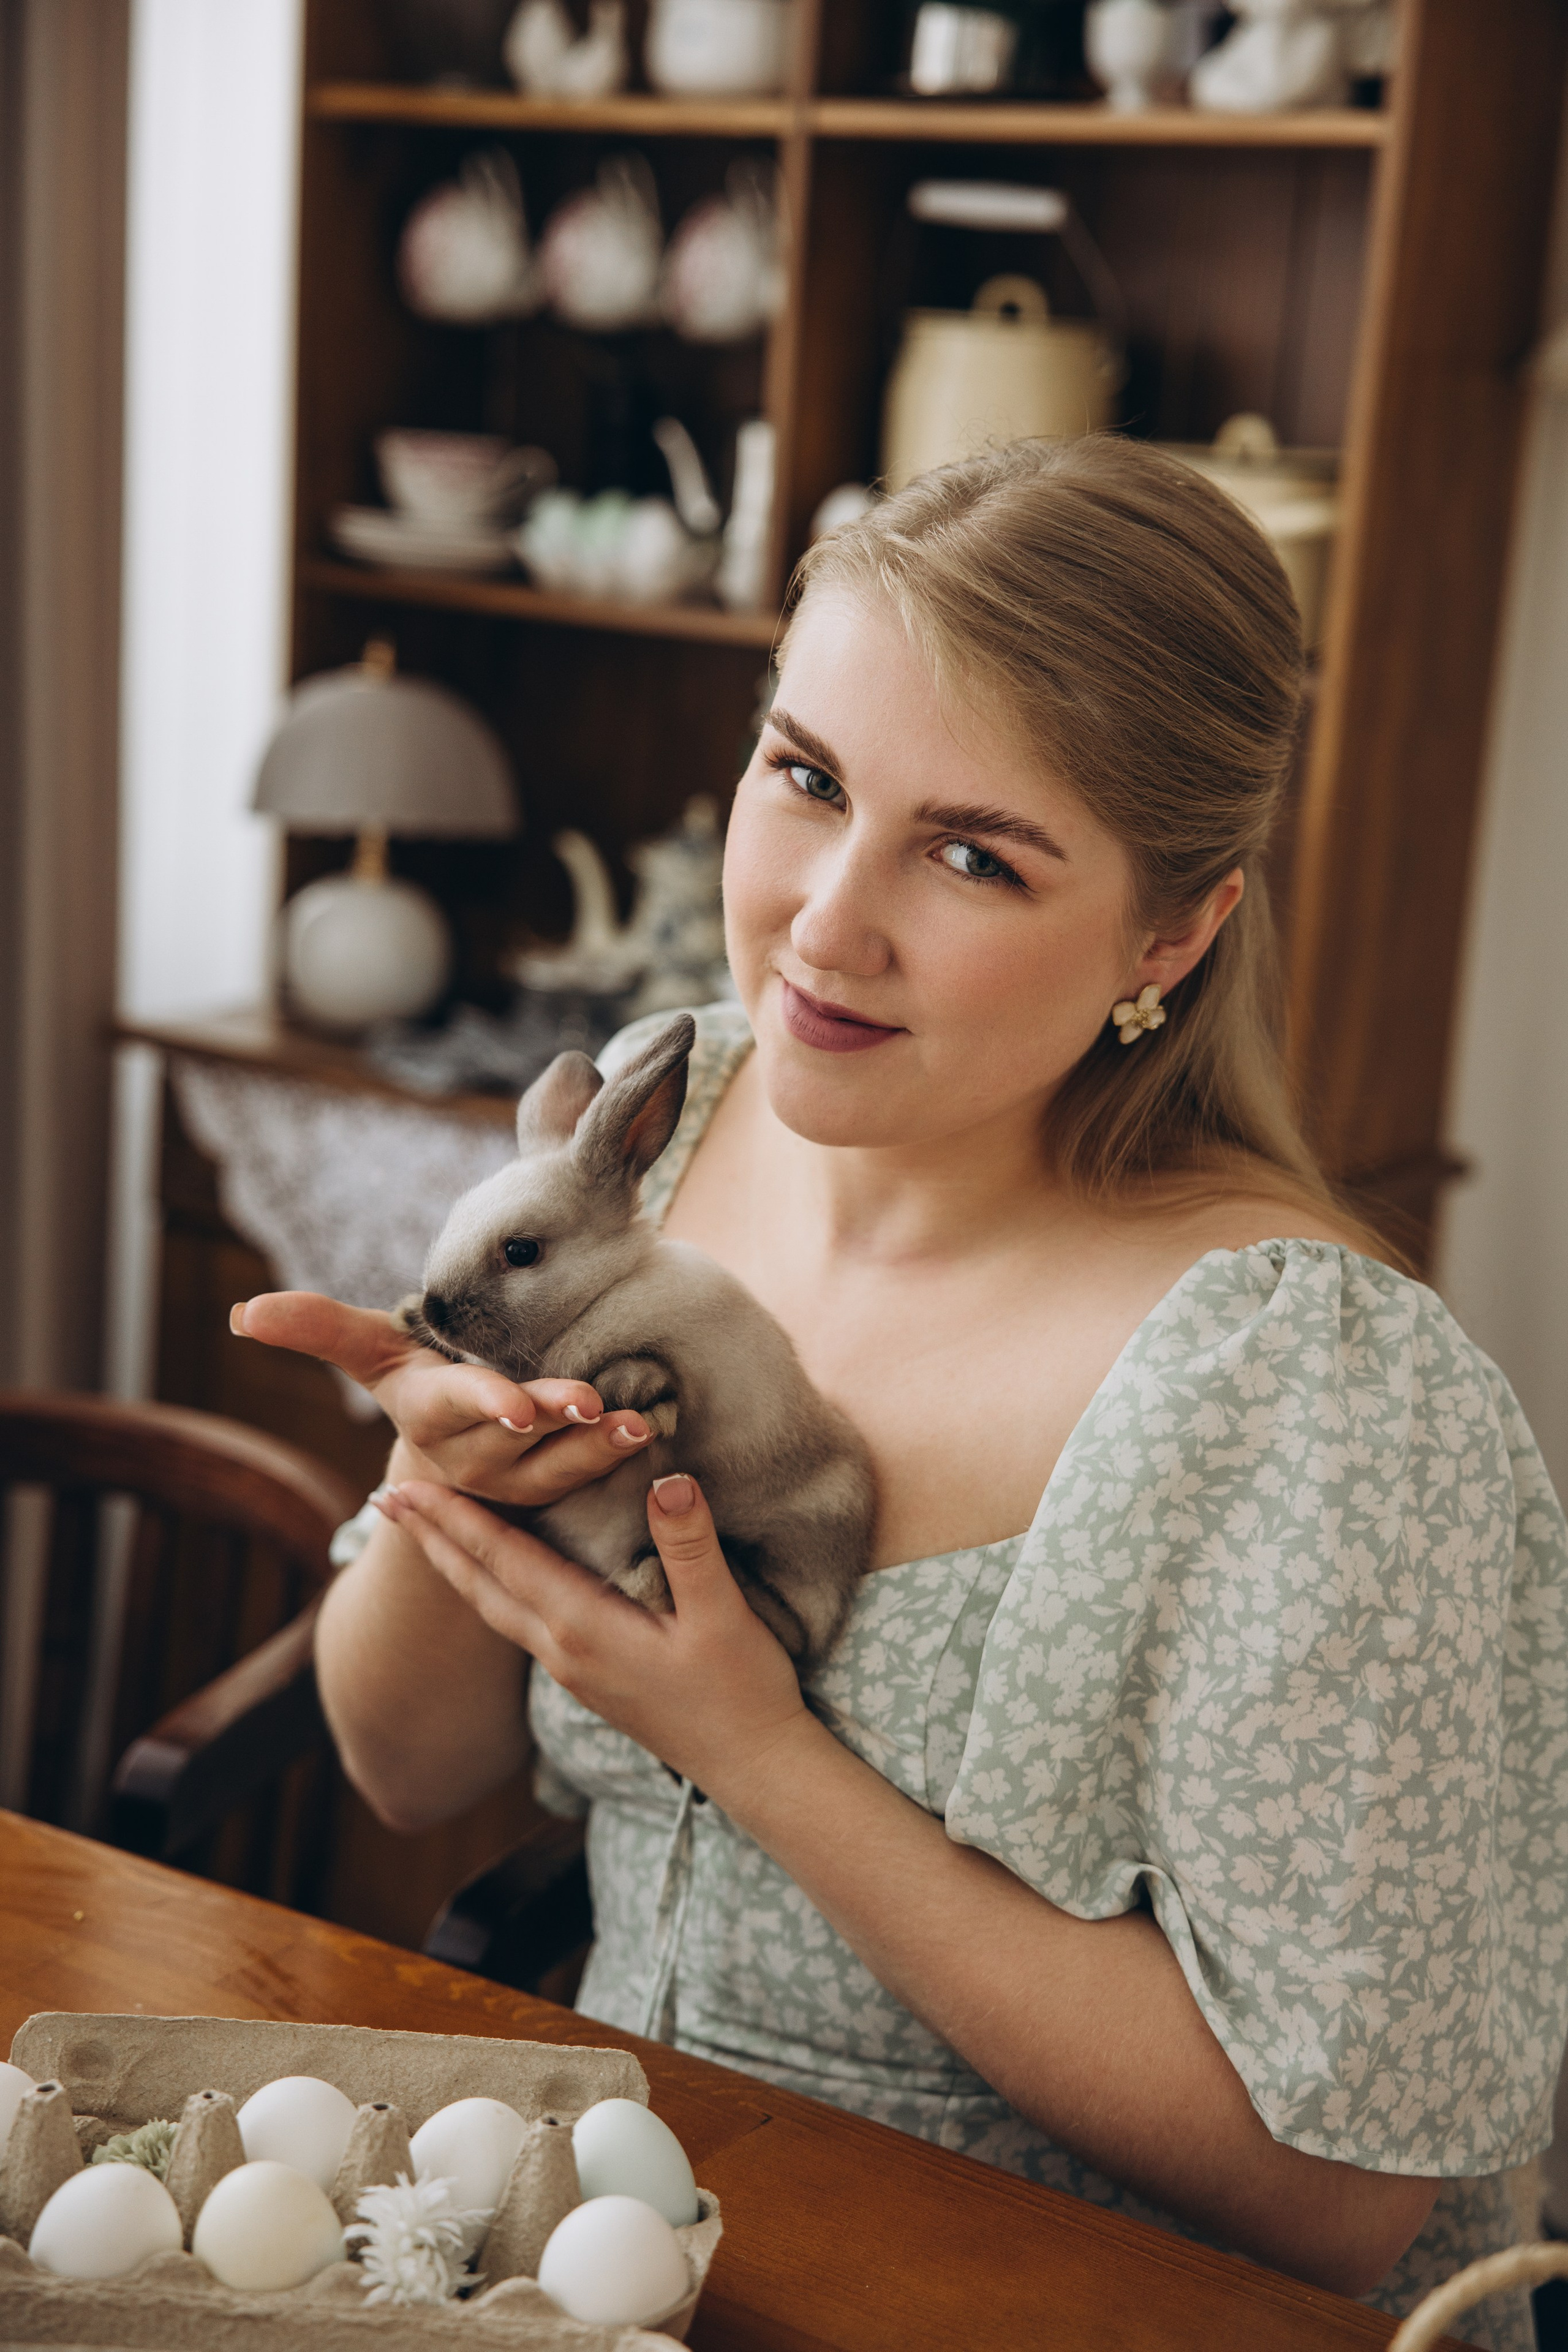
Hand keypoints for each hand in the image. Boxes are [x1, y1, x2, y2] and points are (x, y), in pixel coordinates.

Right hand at [229, 1290, 653, 1506]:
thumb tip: (242, 1314)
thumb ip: (317, 1327)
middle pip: (517, 1438)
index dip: (485, 1403)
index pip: (455, 1404)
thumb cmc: (414, 1378)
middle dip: (556, 1420)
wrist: (451, 1442)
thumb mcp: (370, 1349)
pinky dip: (618, 1460)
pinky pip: (587, 1481)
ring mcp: (512, 1480)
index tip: (517, 1406)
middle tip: (593, 1402)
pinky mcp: (549, 1492)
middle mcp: (470, 1454)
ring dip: (599, 1448)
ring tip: (637, 1421)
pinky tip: (651, 1434)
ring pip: (559, 1468)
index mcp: (429, 1412)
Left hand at [375, 1470, 812, 1803]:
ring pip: (494, 1607)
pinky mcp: (587, 1678)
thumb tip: (667, 1478)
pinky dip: (491, 1587)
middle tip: (381, 1502)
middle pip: (479, 1586)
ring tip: (424, 1533)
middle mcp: (562, 1650)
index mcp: (583, 1627)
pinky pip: (519, 1622)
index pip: (504, 1561)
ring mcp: (570, 1669)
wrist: (753, 1767)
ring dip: (454, 1565)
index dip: (454, 1520)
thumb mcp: (723, 1613)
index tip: (404, 1487)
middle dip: (432, 1541)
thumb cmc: (741, 1690)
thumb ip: (690, 1546)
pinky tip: (495, 1577)